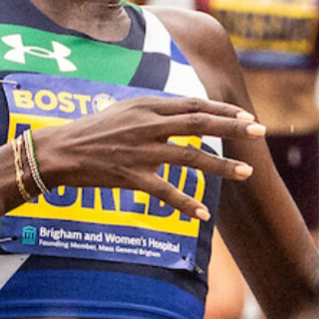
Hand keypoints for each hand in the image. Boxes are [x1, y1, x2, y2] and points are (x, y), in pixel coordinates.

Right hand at [34, 94, 264, 222]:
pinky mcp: (130, 176)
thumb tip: (179, 116)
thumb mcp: (122, 112)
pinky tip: (204, 214)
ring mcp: (140, 151)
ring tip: (246, 173)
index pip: (193, 105)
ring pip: (189, 158)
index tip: (246, 115)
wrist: (58, 151)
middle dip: (233, 127)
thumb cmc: (89, 132)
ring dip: (221, 167)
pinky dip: (185, 203)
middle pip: (199, 124)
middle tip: (260, 131)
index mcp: (146, 106)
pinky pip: (164, 192)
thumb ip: (152, 114)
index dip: (222, 110)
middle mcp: (147, 125)